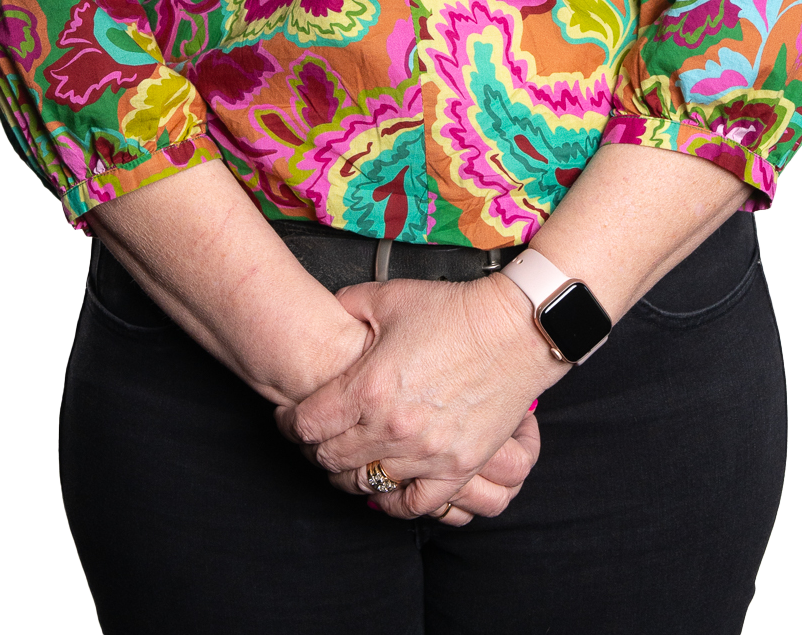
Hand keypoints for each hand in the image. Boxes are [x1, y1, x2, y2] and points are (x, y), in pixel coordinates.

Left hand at [275, 273, 563, 521]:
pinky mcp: (457, 468)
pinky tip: (383, 490)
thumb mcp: (389, 296)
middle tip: (313, 438)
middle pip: (330, 459)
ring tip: (344, 459)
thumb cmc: (453, 310)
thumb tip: (328, 316)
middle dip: (312, 449)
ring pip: (366, 484)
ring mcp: (426, 453)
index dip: (287, 423)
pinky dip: (391, 502)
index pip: (306, 425)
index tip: (287, 417)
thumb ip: (347, 307)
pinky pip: (414, 505)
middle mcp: (392, 428)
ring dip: (346, 474)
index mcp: (368, 387)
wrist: (514, 330)